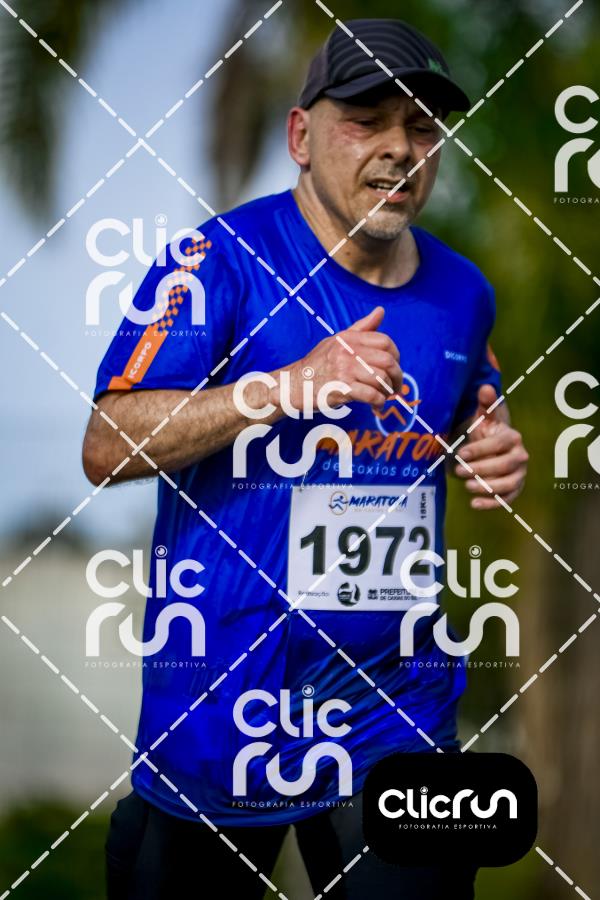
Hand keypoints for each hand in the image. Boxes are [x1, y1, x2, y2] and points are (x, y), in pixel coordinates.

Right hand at [288, 306, 402, 410]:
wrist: (294, 384)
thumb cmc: (318, 364)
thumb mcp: (338, 341)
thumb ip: (361, 328)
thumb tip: (381, 311)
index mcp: (349, 338)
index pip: (384, 341)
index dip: (396, 355)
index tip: (394, 367)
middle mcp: (347, 352)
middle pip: (387, 360)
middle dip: (397, 376)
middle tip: (395, 386)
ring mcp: (344, 370)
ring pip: (381, 379)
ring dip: (387, 391)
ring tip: (385, 397)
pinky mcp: (341, 389)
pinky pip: (371, 396)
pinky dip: (378, 403)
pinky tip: (376, 406)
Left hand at [455, 385, 527, 509]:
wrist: (491, 448)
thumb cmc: (485, 431)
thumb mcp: (483, 417)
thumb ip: (485, 404)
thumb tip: (485, 388)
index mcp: (513, 437)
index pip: (499, 444)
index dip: (480, 449)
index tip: (461, 453)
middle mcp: (521, 456)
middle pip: (504, 465)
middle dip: (481, 468)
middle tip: (459, 471)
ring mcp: (519, 474)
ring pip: (508, 484)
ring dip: (487, 487)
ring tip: (467, 486)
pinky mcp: (514, 489)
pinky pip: (507, 499)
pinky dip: (491, 503)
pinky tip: (474, 504)